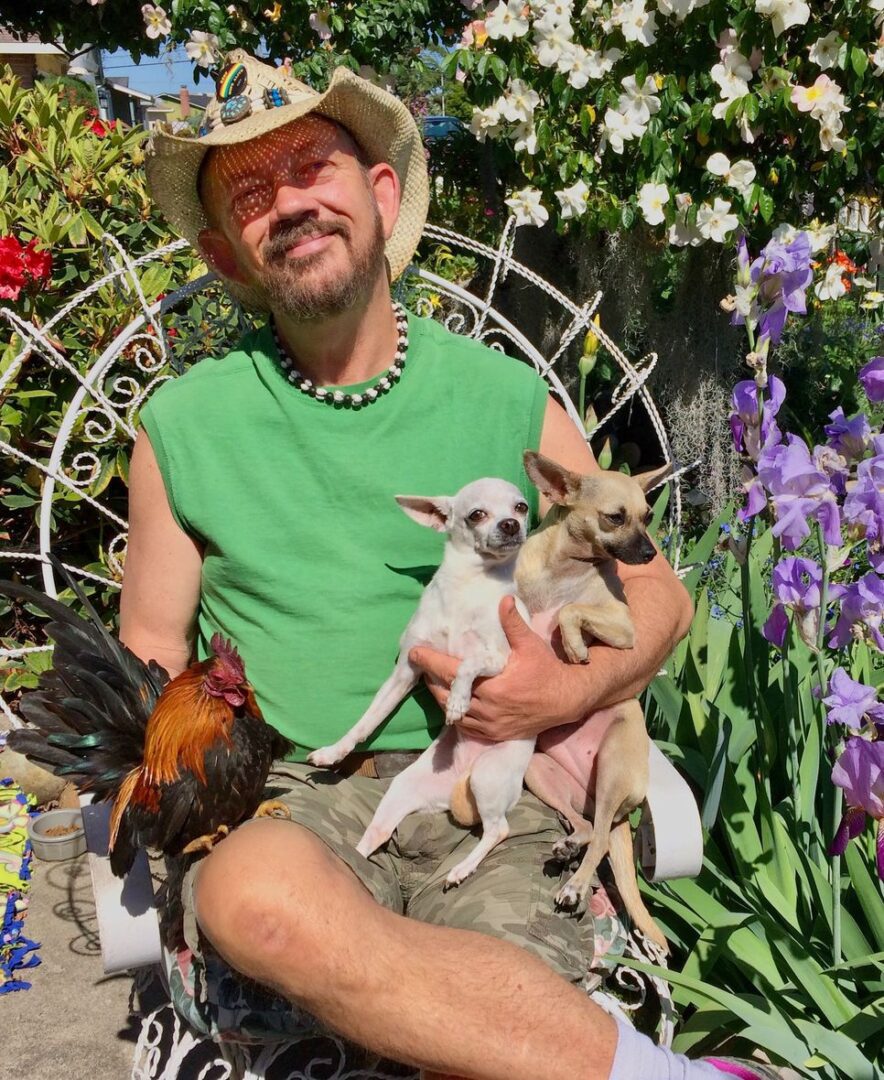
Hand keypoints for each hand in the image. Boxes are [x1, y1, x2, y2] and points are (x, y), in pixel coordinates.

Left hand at [408, 596, 587, 740]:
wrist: (566, 701)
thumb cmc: (546, 670)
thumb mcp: (530, 644)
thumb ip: (513, 623)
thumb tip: (503, 599)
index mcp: (493, 687)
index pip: (452, 673)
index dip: (430, 662)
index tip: (414, 651)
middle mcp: (487, 709)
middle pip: (446, 694)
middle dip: (430, 678)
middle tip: (421, 663)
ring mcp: (489, 725)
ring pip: (452, 712)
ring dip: (439, 695)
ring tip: (431, 678)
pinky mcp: (492, 734)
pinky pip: (464, 726)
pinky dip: (453, 712)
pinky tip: (449, 699)